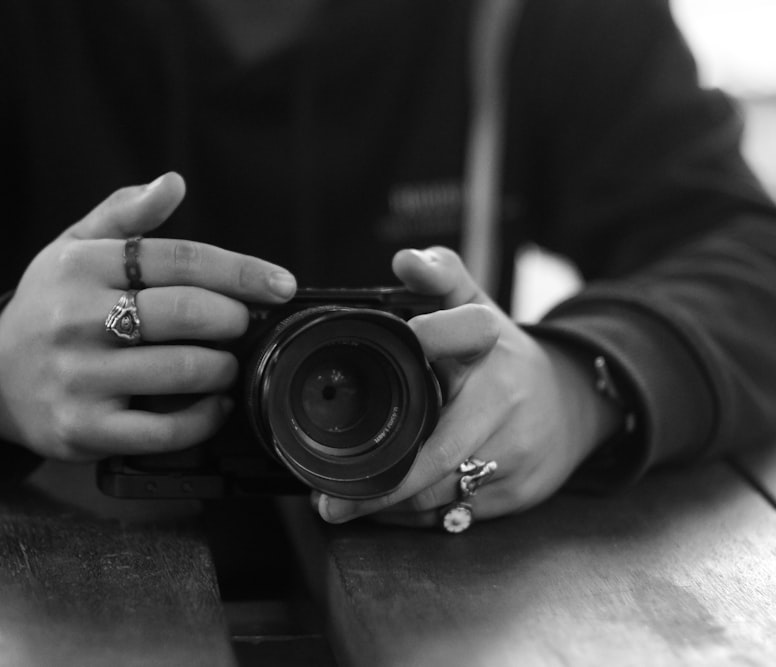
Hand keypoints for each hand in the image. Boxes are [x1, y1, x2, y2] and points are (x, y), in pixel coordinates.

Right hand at [0, 172, 296, 460]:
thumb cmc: (48, 306)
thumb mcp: (73, 249)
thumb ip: (124, 214)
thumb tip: (173, 182)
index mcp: (80, 266)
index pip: (179, 259)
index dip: (240, 271)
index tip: (281, 284)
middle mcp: (75, 319)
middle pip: (185, 312)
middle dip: (232, 319)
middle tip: (241, 324)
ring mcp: (78, 378)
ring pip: (181, 370)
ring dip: (222, 367)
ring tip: (224, 363)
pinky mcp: (83, 429)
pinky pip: (163, 430)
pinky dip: (204, 419)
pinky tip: (214, 405)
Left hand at [314, 246, 621, 525]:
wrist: (574, 406)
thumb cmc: (505, 359)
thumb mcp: (479, 308)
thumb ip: (442, 277)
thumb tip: (405, 260)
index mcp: (491, 346)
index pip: (457, 334)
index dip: (427, 340)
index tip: (395, 357)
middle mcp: (506, 401)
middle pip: (437, 451)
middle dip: (380, 481)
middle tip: (326, 498)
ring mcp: (515, 453)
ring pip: (440, 492)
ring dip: (387, 506)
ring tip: (341, 505)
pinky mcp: (517, 493)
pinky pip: (455, 514)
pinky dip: (414, 517)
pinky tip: (384, 511)